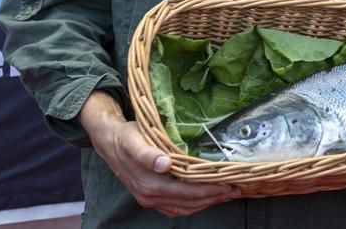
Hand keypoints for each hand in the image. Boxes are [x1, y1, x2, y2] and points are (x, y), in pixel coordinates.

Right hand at [80, 91, 240, 217]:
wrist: (108, 142)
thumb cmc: (126, 137)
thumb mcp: (134, 140)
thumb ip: (148, 153)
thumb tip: (163, 164)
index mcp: (149, 183)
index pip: (187, 190)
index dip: (210, 189)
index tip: (230, 184)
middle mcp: (150, 195)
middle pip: (189, 201)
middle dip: (214, 196)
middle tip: (236, 189)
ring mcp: (150, 200)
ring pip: (185, 207)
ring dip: (207, 202)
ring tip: (227, 194)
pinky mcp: (150, 199)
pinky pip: (176, 208)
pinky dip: (194, 205)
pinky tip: (207, 198)